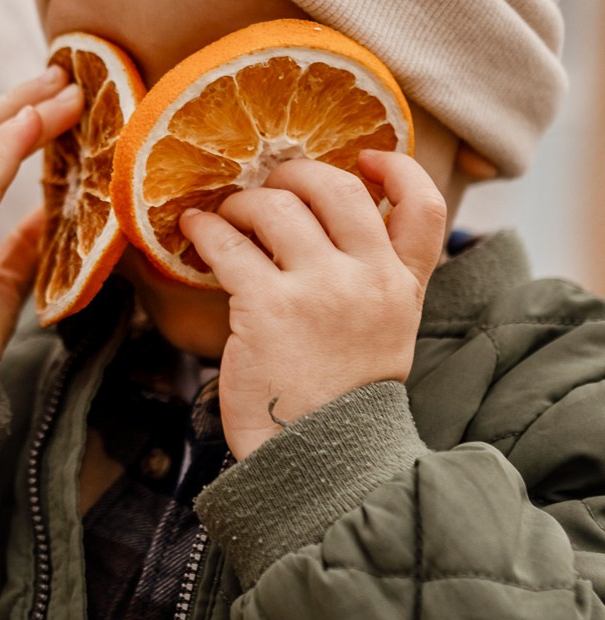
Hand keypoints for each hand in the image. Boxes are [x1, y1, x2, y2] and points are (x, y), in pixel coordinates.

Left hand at [180, 149, 446, 460]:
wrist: (317, 463)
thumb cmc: (338, 401)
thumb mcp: (383, 337)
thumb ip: (373, 283)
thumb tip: (325, 225)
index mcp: (402, 288)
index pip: (425, 208)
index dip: (398, 169)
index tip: (367, 156)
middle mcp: (368, 281)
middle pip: (337, 189)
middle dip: (295, 175)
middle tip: (270, 185)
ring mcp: (319, 291)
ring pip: (276, 207)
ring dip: (243, 202)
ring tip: (228, 214)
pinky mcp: (266, 307)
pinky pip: (228, 244)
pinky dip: (205, 229)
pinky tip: (194, 231)